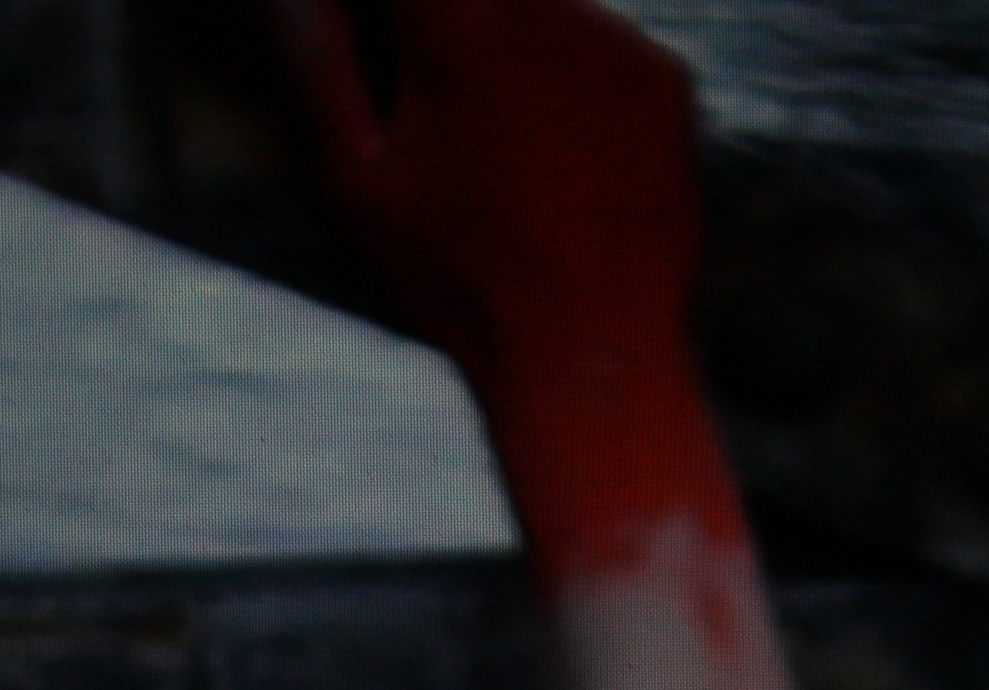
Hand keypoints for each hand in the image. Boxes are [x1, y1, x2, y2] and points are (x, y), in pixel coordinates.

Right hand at [270, 0, 741, 591]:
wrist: (591, 356)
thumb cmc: (459, 279)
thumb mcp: (360, 177)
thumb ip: (320, 57)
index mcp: (455, 18)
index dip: (396, 18)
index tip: (397, 60)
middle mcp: (544, 7)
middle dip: (454, 28)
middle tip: (447, 114)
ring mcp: (615, 40)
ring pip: (547, 10)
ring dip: (517, 47)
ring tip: (509, 151)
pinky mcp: (668, 79)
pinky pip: (608, 50)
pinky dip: (581, 84)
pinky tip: (565, 164)